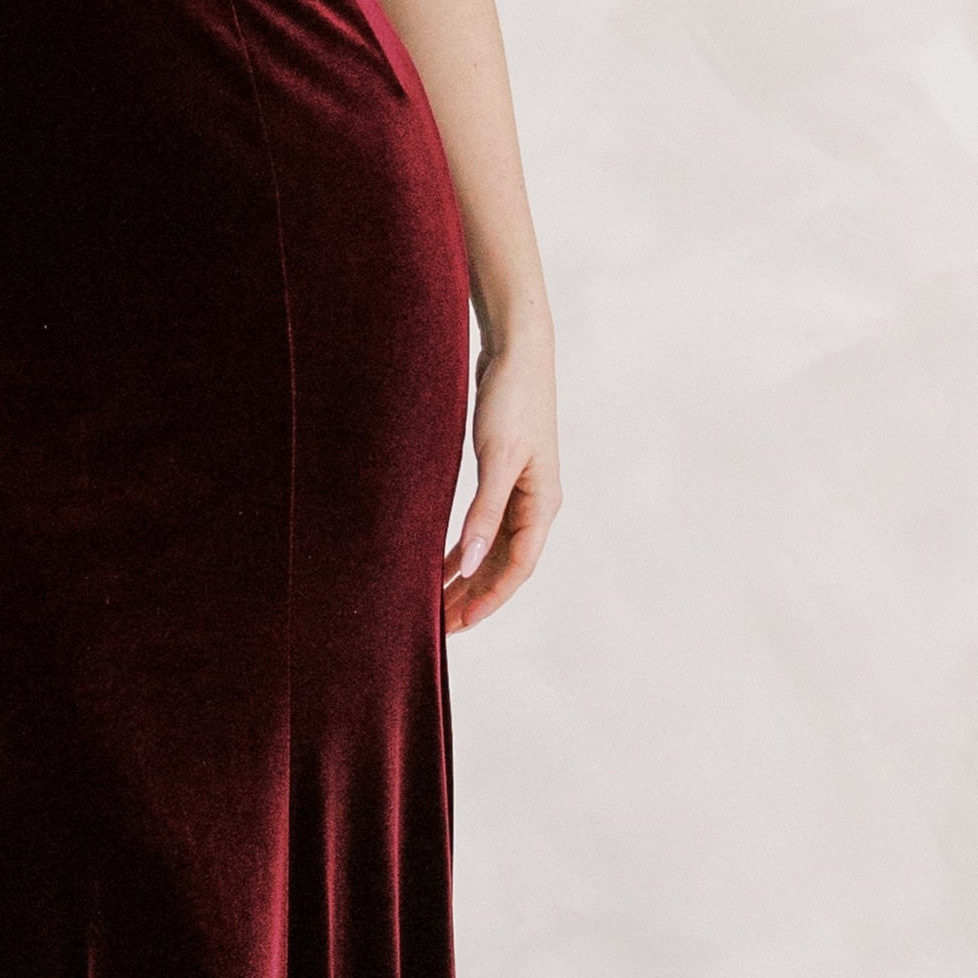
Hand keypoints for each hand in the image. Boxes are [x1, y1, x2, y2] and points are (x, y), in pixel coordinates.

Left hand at [444, 333, 558, 633]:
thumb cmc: (512, 399)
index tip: (459, 624)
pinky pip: (484, 528)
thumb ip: (484, 512)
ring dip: (467, 576)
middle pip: (505, 565)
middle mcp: (535, 504)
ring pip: (493, 550)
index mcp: (542, 504)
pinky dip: (464, 548)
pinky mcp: (502, 477)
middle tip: (439, 626)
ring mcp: (520, 492)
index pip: (518, 568)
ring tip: (436, 603)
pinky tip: (441, 564)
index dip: (489, 599)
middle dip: (474, 595)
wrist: (516, 351)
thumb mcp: (496, 458)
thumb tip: (472, 563)